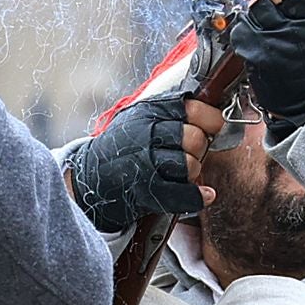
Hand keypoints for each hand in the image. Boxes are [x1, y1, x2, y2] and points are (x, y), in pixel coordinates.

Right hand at [68, 95, 221, 230]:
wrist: (90, 176)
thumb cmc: (121, 146)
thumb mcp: (140, 117)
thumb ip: (171, 111)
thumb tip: (213, 114)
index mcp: (148, 112)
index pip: (192, 108)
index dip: (211, 119)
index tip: (215, 126)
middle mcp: (144, 134)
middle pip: (194, 139)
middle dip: (199, 148)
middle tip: (191, 152)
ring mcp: (144, 163)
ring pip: (190, 165)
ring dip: (193, 171)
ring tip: (182, 171)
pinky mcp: (145, 190)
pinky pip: (185, 194)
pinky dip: (197, 196)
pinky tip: (202, 194)